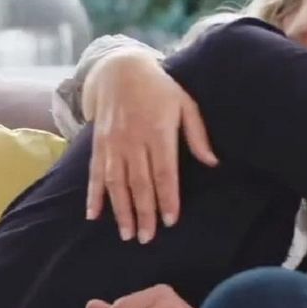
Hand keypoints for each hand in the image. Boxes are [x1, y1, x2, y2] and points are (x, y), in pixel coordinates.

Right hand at [84, 52, 217, 242]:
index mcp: (158, 131)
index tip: (171, 220)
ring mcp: (113, 143)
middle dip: (144, 213)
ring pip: (117, 183)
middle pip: (140, 183)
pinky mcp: (98, 144)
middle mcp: (134, 139)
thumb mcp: (185, 103)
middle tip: (147, 238)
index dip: (167, 198)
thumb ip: (197, 134)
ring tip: (127, 234)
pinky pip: (95, 173)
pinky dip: (93, 195)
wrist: (120, 69)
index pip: (164, 172)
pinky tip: (93, 215)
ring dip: (121, 210)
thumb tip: (213, 162)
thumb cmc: (159, 88)